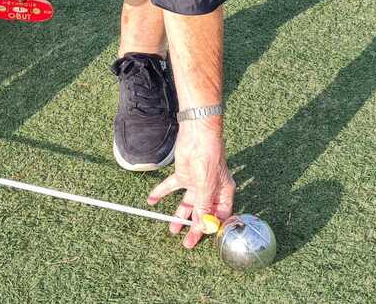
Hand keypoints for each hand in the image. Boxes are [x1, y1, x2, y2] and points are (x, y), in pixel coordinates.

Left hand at [147, 117, 234, 247]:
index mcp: (223, 193)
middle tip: (186, 242)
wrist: (197, 134)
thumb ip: (203, 205)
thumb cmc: (209, 156)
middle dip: (193, 226)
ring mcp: (196, 183)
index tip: (201, 237)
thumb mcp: (206, 185)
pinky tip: (151, 200)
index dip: (211, 227)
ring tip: (171, 229)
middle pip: (202, 212)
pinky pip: (170, 187)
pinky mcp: (183, 175)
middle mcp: (210, 190)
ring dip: (179, 215)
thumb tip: (201, 226)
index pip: (219, 216)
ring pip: (187, 204)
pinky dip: (160, 193)